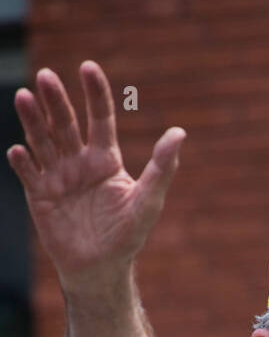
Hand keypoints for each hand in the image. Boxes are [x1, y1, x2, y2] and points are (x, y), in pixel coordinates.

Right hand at [7, 60, 185, 287]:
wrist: (100, 269)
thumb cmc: (127, 235)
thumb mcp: (148, 201)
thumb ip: (162, 168)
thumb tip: (180, 132)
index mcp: (105, 158)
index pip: (99, 118)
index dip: (94, 93)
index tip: (87, 67)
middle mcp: (78, 161)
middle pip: (65, 124)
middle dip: (56, 101)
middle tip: (46, 77)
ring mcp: (57, 176)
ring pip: (42, 141)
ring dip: (32, 120)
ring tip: (24, 98)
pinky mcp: (40, 196)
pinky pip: (28, 174)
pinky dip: (22, 162)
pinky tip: (20, 151)